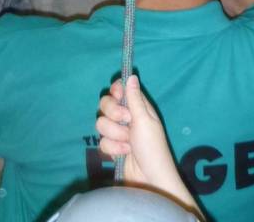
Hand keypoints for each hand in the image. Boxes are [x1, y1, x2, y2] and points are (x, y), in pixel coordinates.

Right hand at [96, 75, 198, 214]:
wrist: (149, 179)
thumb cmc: (152, 148)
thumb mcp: (144, 120)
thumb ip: (134, 98)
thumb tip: (131, 75)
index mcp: (137, 107)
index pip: (119, 89)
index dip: (115, 91)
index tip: (117, 97)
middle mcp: (126, 117)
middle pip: (105, 104)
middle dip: (113, 114)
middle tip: (127, 122)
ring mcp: (118, 133)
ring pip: (101, 123)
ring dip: (115, 134)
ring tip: (128, 143)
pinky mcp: (112, 147)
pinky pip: (102, 141)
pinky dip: (113, 148)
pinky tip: (123, 154)